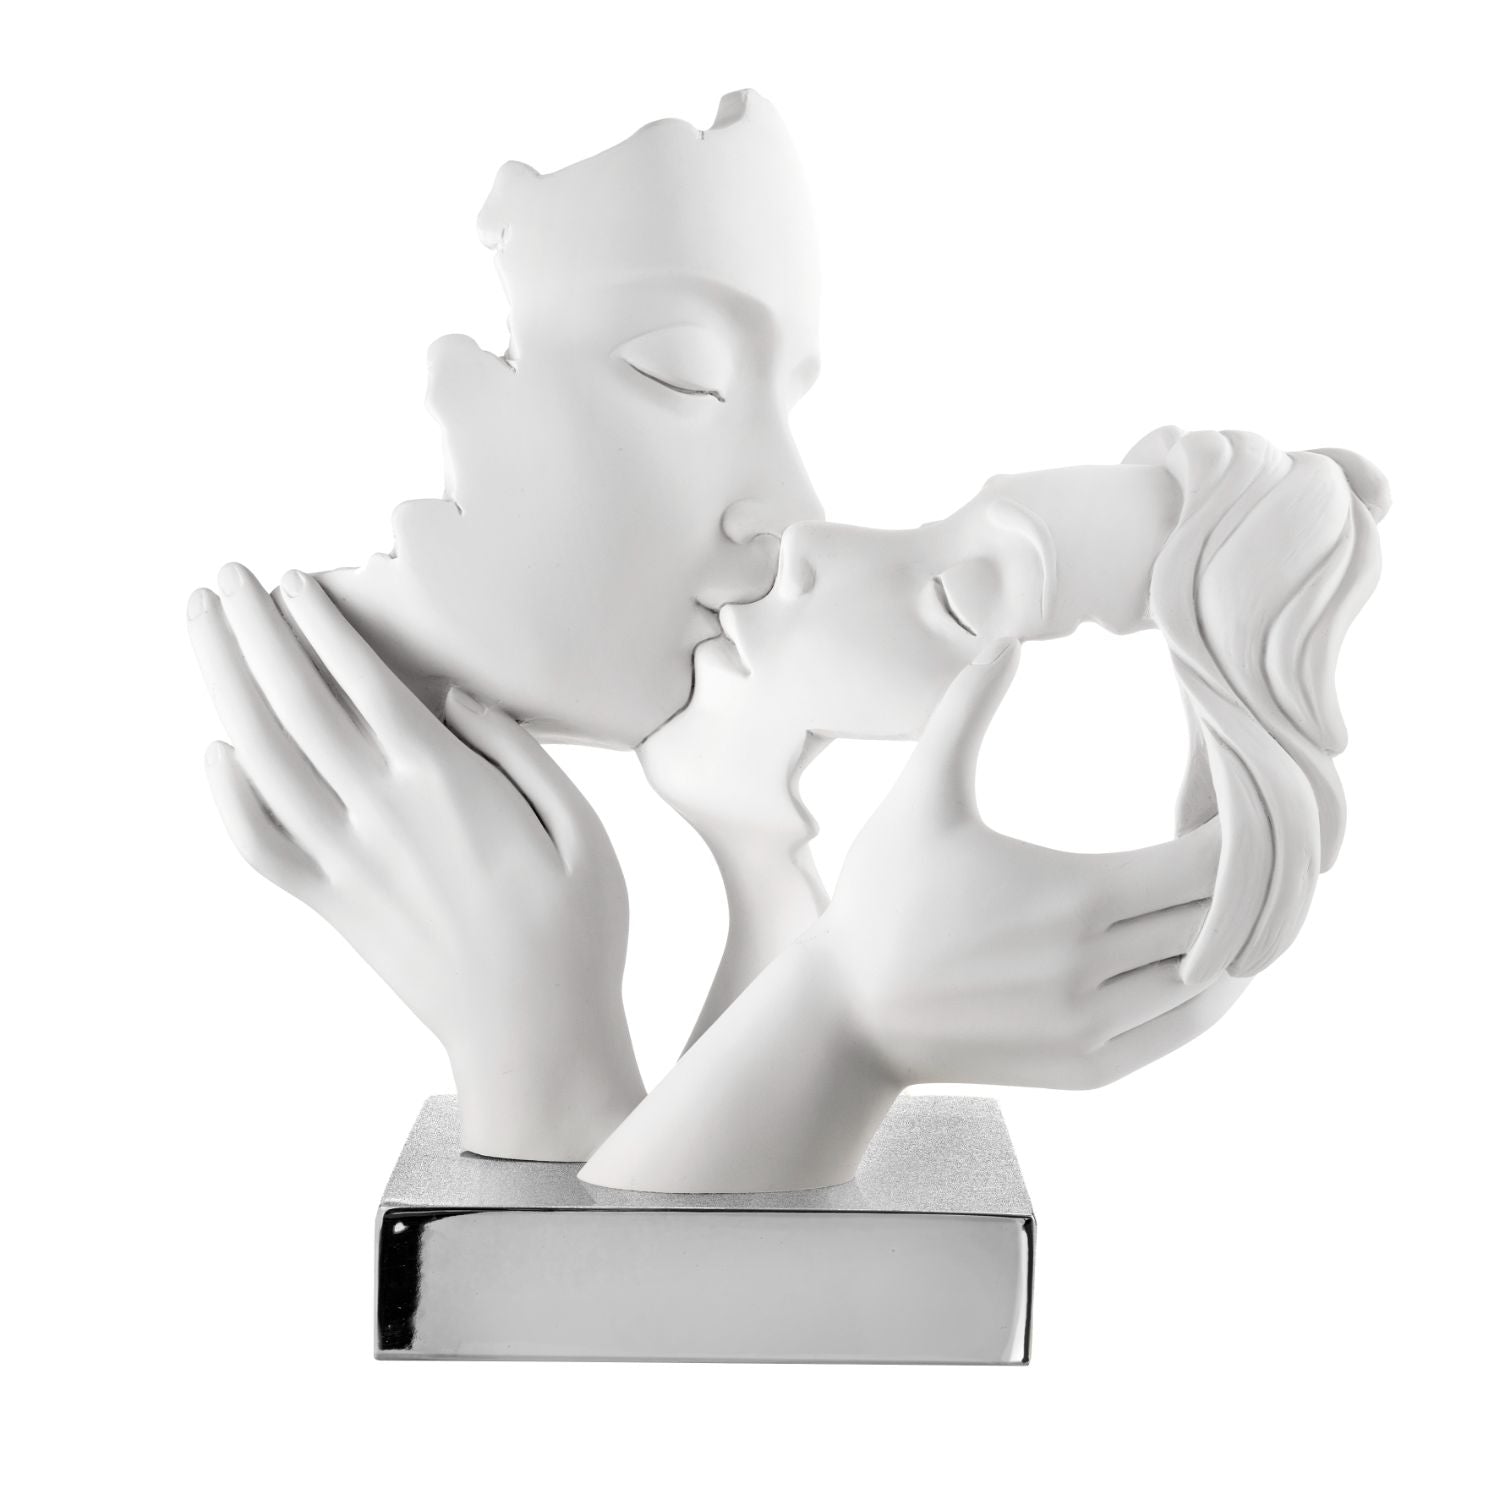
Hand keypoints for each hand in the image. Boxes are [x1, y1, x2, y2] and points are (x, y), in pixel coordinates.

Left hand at [187, 563, 642, 1158]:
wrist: (535, 1036)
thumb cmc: (576, 930)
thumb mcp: (582, 828)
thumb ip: (515, 752)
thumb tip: (454, 693)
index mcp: (445, 785)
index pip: (360, 680)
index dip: (318, 623)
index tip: (290, 578)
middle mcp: (378, 814)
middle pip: (293, 702)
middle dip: (252, 630)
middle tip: (222, 576)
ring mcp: (343, 862)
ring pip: (259, 757)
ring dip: (222, 685)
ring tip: (202, 626)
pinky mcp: (328, 906)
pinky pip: (255, 844)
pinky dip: (223, 794)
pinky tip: (215, 751)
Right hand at [821, 639, 1246, 1089]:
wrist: (847, 1015)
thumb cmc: (881, 901)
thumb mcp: (916, 798)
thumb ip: (962, 713)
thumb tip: (1002, 642)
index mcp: (1074, 898)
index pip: (1211, 865)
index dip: (1245, 831)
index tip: (1249, 798)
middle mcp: (1096, 970)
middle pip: (1227, 921)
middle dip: (1257, 880)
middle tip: (1265, 841)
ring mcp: (1094, 1027)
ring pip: (1215, 981)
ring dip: (1242, 936)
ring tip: (1250, 894)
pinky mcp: (1088, 1067)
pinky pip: (1182, 1030)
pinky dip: (1211, 991)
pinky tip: (1207, 955)